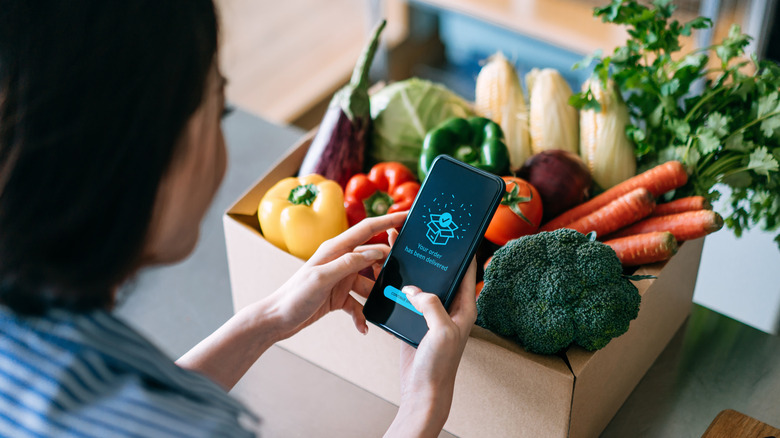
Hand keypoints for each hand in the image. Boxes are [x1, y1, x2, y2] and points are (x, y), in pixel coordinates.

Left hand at [266, 212, 406, 340]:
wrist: (276, 320)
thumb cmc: (294, 296)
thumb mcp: (323, 278)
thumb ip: (350, 263)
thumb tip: (377, 251)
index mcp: (335, 249)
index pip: (367, 229)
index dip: (388, 220)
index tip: (407, 217)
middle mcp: (340, 261)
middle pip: (373, 258)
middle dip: (388, 268)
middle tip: (403, 278)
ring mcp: (341, 279)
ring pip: (369, 283)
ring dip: (377, 296)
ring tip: (385, 307)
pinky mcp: (339, 296)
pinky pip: (359, 304)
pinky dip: (362, 315)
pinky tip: (364, 327)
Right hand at [385, 230, 477, 437]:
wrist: (423, 391)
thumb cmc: (440, 365)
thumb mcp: (442, 331)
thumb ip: (431, 305)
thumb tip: (414, 290)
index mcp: (464, 306)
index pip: (466, 270)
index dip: (461, 250)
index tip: (452, 230)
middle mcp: (450, 307)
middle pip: (439, 272)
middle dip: (426, 253)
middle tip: (413, 232)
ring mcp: (432, 314)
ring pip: (420, 283)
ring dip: (407, 268)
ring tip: (393, 248)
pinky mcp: (415, 321)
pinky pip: (406, 298)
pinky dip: (396, 287)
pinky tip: (384, 275)